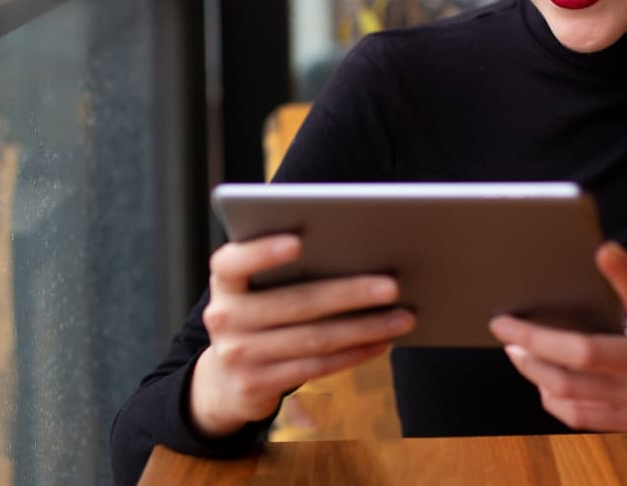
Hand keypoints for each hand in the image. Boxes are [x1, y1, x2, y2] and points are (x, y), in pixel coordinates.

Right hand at [188, 234, 415, 437]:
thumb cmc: (258, 315)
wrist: (224, 380)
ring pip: (314, 338)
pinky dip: (353, 354)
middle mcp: (224, 317)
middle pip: (296, 302)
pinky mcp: (257, 384)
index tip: (299, 242)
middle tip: (392, 286)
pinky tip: (381, 343)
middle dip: (350, 293)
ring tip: (402, 317)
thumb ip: (287, 270)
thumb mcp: (256, 290)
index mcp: (225, 282)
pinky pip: (315, 367)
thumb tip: (358, 254)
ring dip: (364, 328)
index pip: (234, 261)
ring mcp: (238, 354)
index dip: (263, 251)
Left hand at [489, 241, 626, 432]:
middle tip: (507, 326)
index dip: (623, 272)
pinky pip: (582, 416)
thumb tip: (587, 284)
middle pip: (584, 356)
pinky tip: (542, 381)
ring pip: (573, 391)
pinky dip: (554, 398)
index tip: (602, 250)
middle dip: (535, 339)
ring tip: (517, 352)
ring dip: (535, 370)